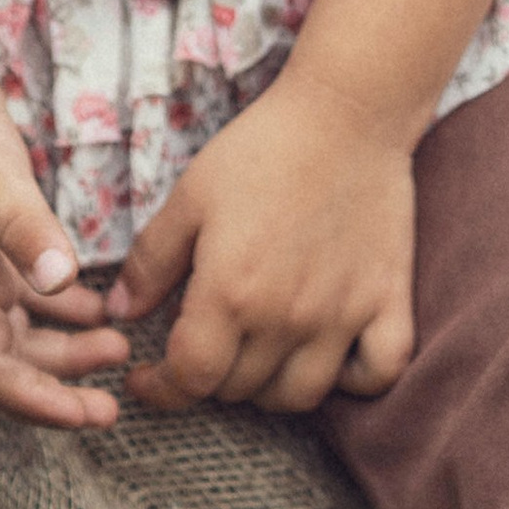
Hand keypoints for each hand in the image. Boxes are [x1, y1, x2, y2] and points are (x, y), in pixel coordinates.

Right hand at [0, 44, 129, 428]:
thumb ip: (23, 225)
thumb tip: (61, 283)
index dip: (34, 401)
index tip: (85, 415)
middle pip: (8, 361)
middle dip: (58, 390)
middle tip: (114, 405)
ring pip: (23, 332)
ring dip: (67, 350)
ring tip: (119, 348)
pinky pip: (30, 294)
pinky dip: (66, 308)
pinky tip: (101, 307)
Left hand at [103, 71, 417, 413]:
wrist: (345, 112)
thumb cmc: (262, 148)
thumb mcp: (190, 196)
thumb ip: (151, 261)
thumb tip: (120, 312)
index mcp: (231, 292)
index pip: (190, 378)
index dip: (161, 388)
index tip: (147, 379)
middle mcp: (287, 317)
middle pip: (240, 389)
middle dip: (210, 377)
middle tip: (203, 344)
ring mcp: (343, 315)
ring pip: (301, 396)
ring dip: (270, 388)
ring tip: (256, 356)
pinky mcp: (388, 301)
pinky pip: (380, 372)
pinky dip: (355, 380)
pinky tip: (331, 356)